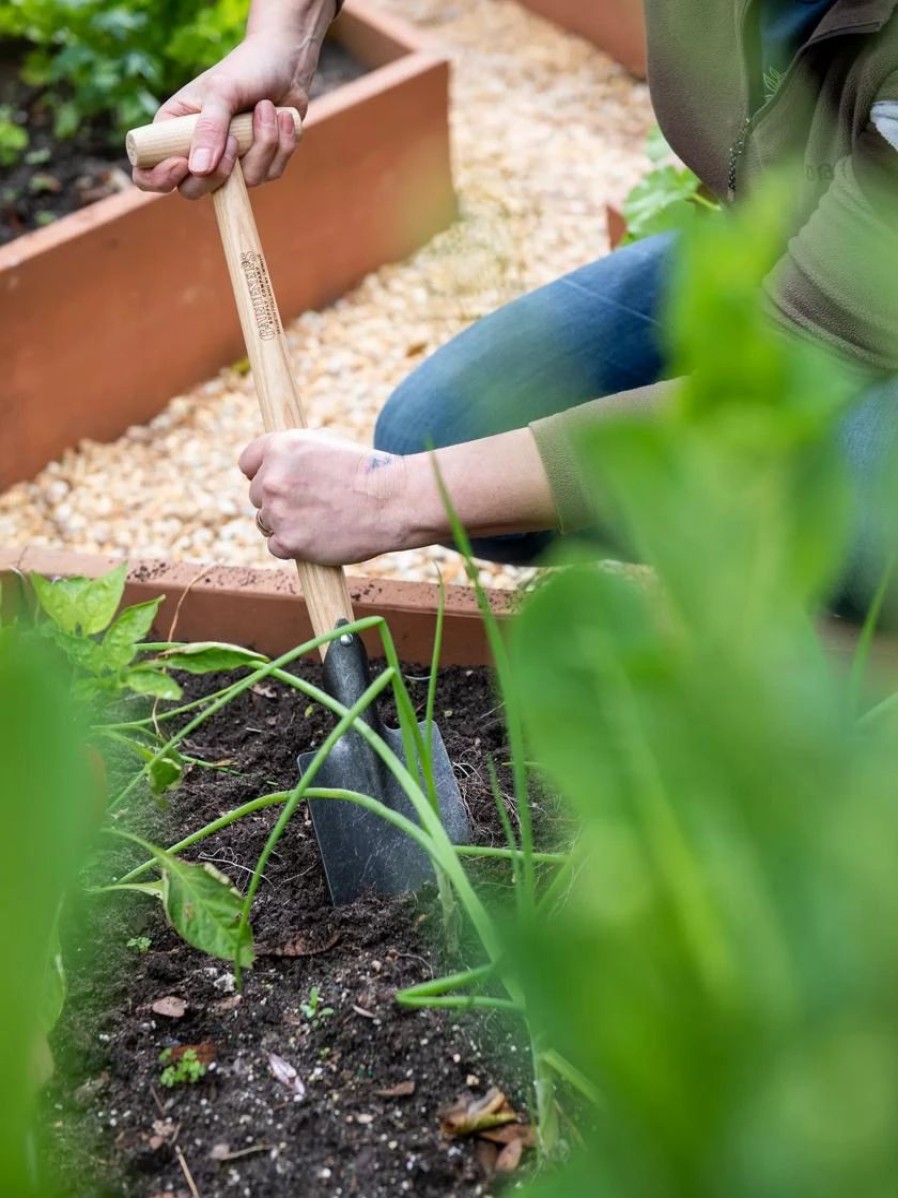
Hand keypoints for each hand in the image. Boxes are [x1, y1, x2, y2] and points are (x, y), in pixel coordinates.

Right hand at [132, 30, 313, 198]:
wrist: (287, 63)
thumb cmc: (246, 69)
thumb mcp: (223, 92)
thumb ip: (209, 129)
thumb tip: (197, 170)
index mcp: (172, 129)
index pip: (147, 171)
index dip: (159, 178)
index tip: (182, 166)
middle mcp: (197, 150)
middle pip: (193, 190)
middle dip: (219, 173)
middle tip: (234, 141)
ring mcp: (228, 161)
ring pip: (241, 185)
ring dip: (261, 145)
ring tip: (266, 108)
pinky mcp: (258, 163)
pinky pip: (270, 173)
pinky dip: (281, 145)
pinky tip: (282, 117)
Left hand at [240, 431, 413, 564]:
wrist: (394, 502)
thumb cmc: (369, 473)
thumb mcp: (327, 446)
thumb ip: (294, 456)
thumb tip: (272, 469)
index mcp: (281, 447)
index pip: (247, 463)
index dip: (262, 474)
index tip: (276, 484)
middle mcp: (273, 478)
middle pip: (256, 496)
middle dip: (278, 502)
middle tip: (312, 506)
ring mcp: (278, 512)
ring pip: (266, 523)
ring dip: (286, 525)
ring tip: (321, 521)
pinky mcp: (288, 542)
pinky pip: (276, 547)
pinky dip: (295, 547)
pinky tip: (321, 536)